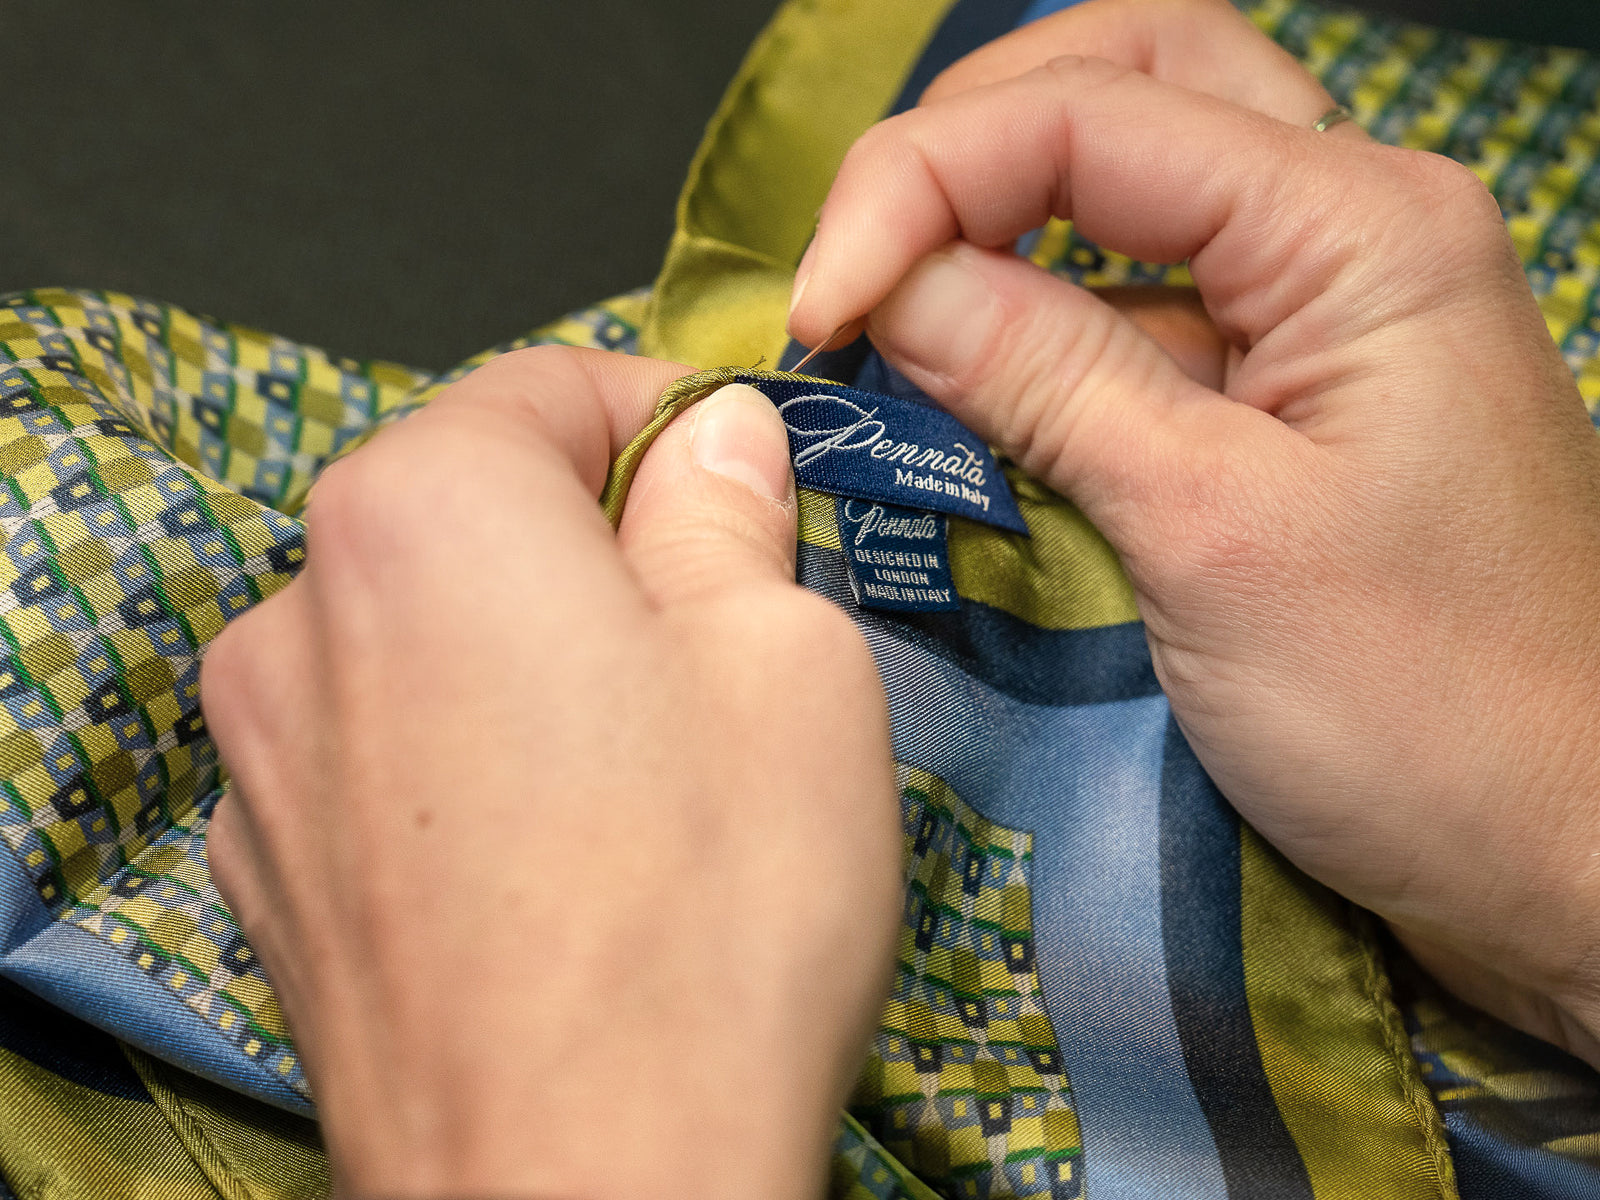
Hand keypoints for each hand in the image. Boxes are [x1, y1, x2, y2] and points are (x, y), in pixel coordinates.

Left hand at [200, 348, 901, 1197]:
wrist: (586, 1195)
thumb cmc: (708, 918)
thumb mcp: (790, 657)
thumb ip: (731, 510)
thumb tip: (712, 440)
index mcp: (422, 511)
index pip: (549, 386)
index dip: (670, 421)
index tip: (745, 484)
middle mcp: (298, 613)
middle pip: (476, 510)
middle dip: (603, 543)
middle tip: (723, 637)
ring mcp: (262, 758)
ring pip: (430, 634)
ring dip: (535, 654)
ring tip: (646, 769)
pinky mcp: (272, 877)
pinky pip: (387, 752)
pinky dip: (472, 758)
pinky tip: (563, 856)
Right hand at [788, 0, 1599, 1062]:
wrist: (1557, 849)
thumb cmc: (1423, 711)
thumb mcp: (1208, 534)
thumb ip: (1046, 381)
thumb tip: (892, 285)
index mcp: (1359, 227)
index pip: (1093, 113)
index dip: (920, 187)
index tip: (822, 312)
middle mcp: (1353, 223)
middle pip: (1132, 75)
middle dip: (969, 141)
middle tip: (865, 257)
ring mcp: (1327, 302)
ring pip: (1142, 165)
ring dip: (1005, 201)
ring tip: (898, 288)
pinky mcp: (1293, 384)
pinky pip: (1149, 289)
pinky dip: (1043, 300)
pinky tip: (974, 362)